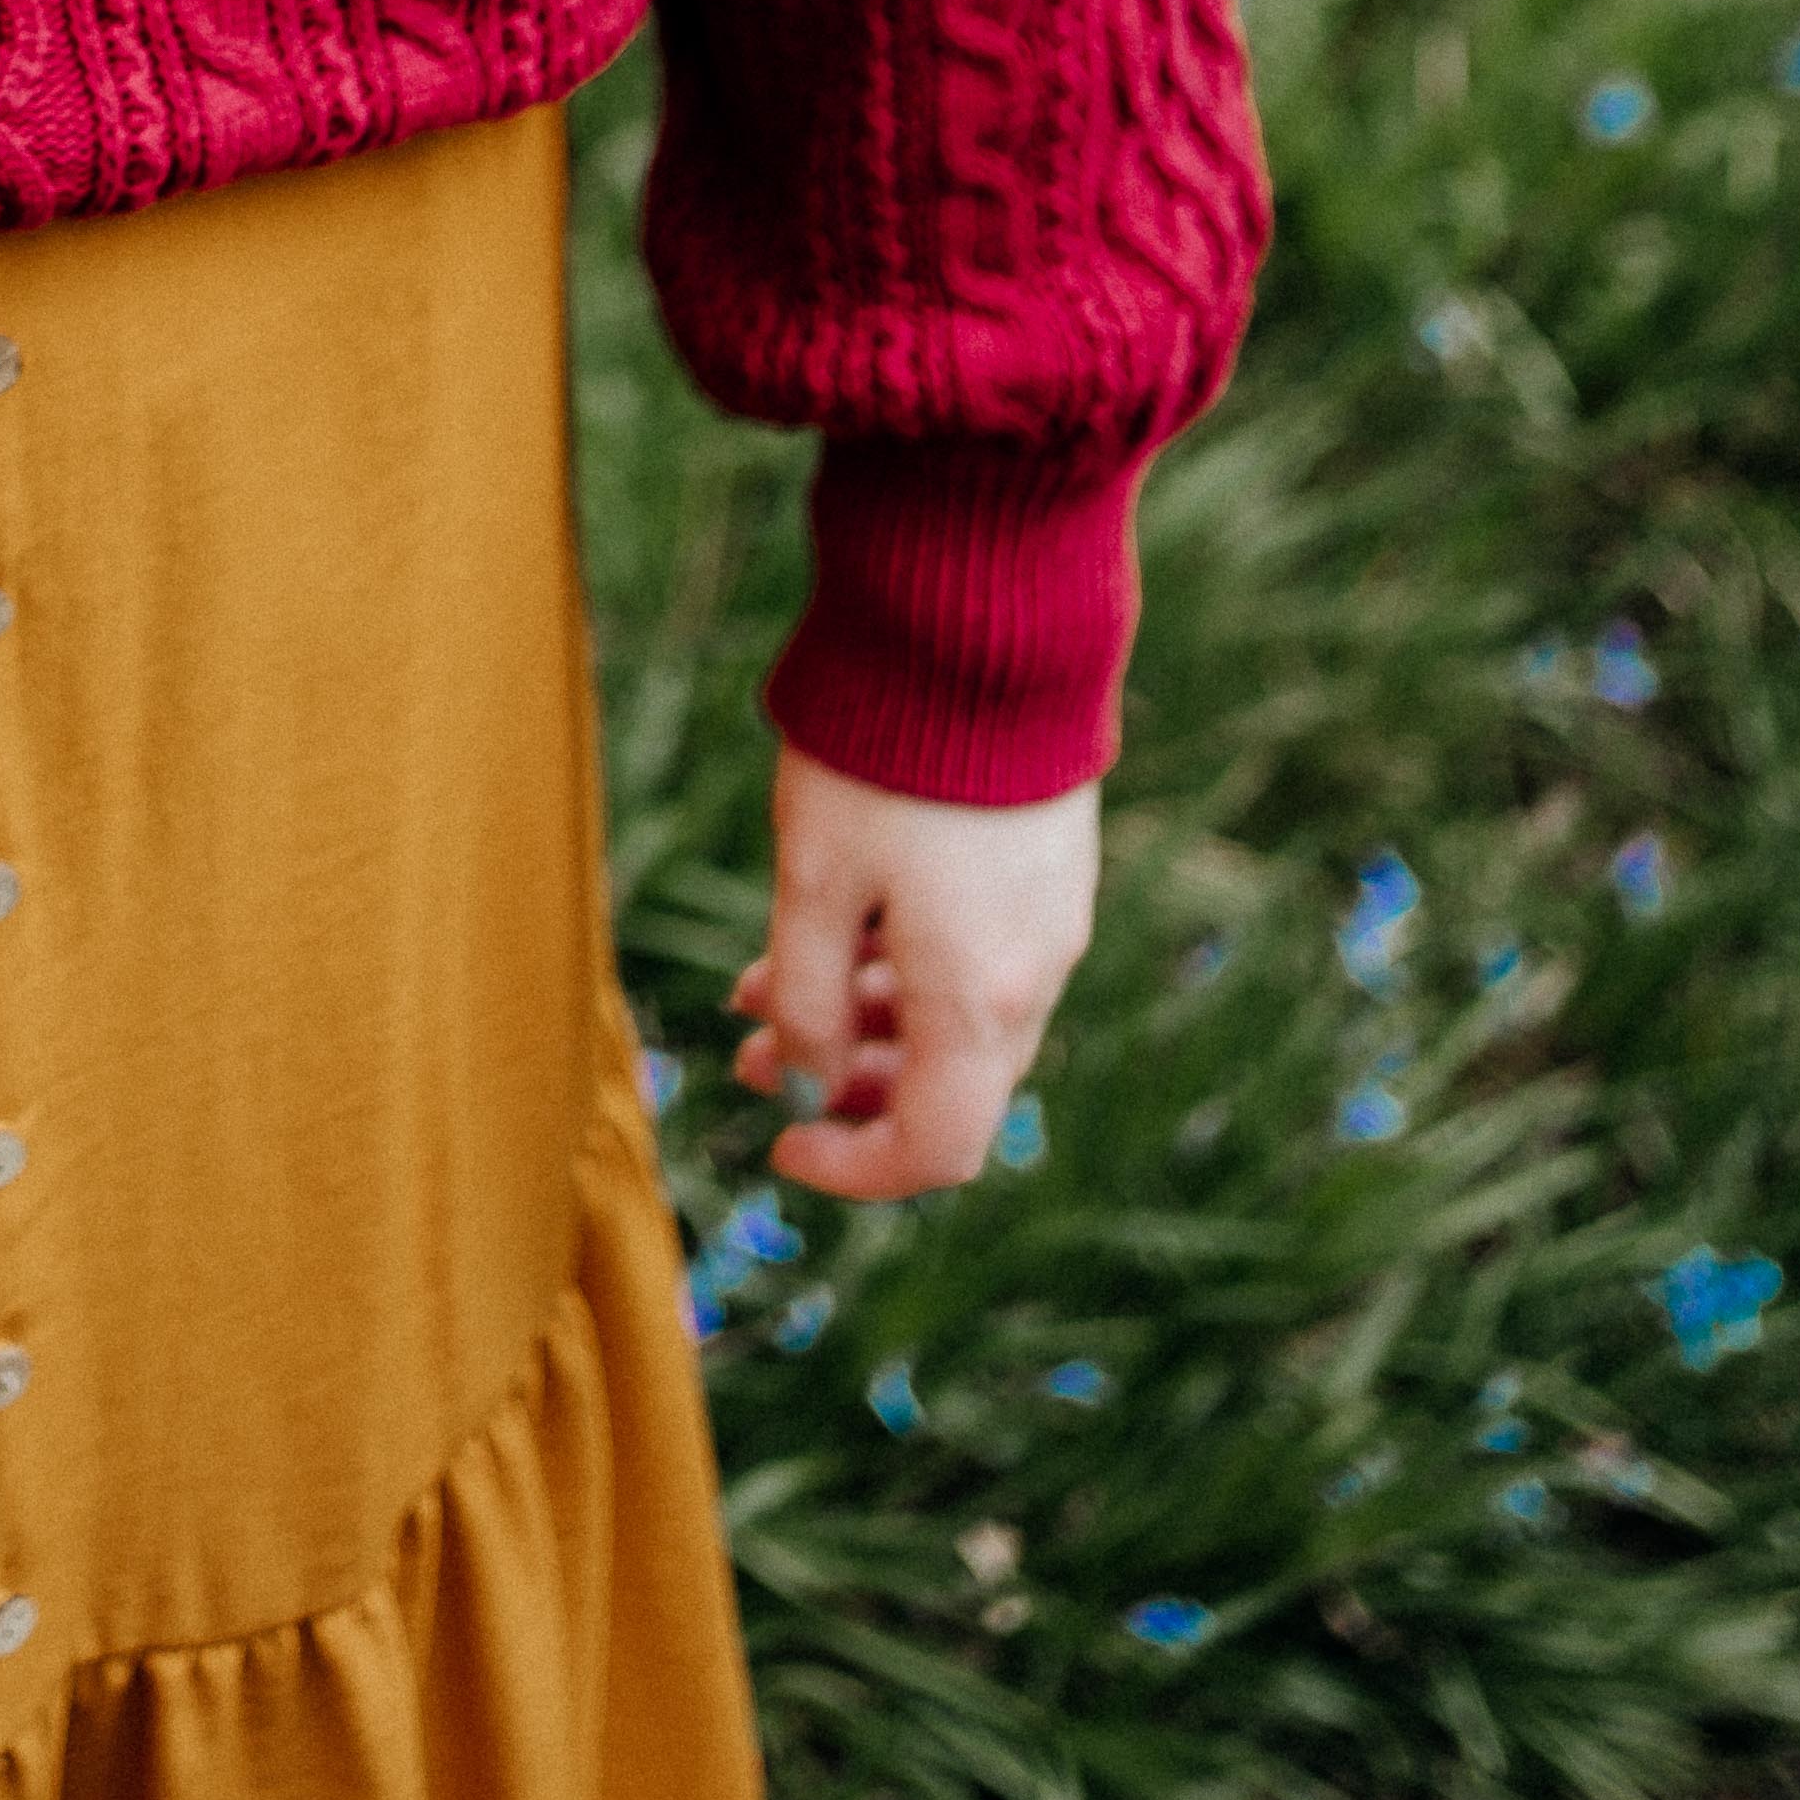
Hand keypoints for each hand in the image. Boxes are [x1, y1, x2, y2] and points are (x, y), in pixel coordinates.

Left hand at [729, 746, 1099, 1202]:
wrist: (983, 631)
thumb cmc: (887, 758)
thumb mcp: (814, 883)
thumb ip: (809, 1001)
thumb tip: (808, 1083)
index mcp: (981, 999)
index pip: (936, 1148)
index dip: (854, 1168)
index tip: (780, 1145)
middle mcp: (1033, 973)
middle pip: (947, 1084)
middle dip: (843, 1084)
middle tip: (752, 1054)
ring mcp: (1047, 917)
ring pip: (955, 1015)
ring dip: (862, 1019)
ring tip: (763, 984)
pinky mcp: (1043, 865)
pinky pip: (975, 955)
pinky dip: (902, 965)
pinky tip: (832, 924)